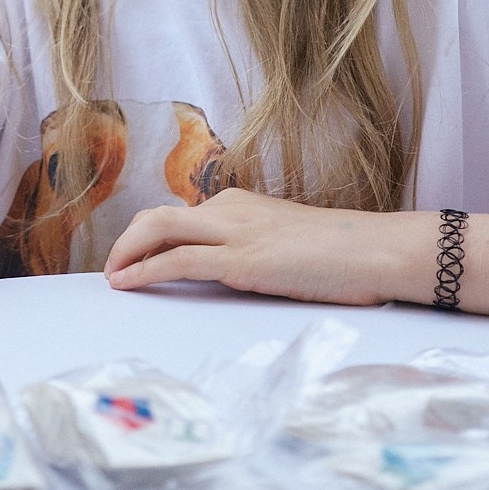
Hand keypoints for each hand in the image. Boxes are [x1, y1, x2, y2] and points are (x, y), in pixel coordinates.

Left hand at [102, 188, 430, 306]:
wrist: (377, 250)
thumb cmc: (343, 255)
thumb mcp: (286, 245)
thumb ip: (254, 250)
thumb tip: (230, 272)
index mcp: (240, 205)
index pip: (178, 216)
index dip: (146, 236)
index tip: (129, 258)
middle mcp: (231, 209)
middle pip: (157, 216)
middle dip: (126, 242)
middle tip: (111, 270)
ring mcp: (235, 231)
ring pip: (158, 229)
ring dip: (126, 253)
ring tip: (111, 279)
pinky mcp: (242, 259)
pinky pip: (178, 260)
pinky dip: (144, 270)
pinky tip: (126, 284)